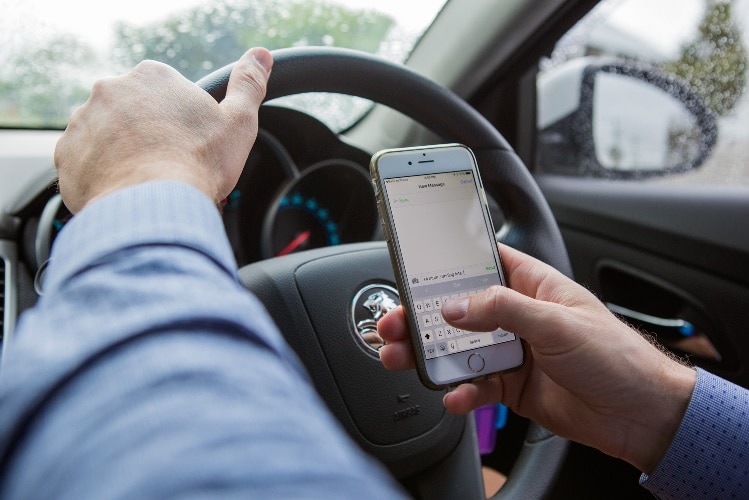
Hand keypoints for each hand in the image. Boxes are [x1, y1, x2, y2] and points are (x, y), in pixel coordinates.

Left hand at [54, 47, 272, 212]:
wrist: (154, 206)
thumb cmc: (198, 164)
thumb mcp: (238, 122)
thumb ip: (248, 84)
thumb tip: (260, 57)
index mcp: (152, 77)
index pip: (166, 95)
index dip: (182, 124)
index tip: (190, 145)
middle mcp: (110, 90)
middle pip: (134, 114)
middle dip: (149, 136)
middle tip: (170, 166)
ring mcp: (83, 121)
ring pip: (107, 137)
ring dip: (124, 155)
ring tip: (147, 182)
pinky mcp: (67, 155)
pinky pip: (85, 163)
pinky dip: (103, 176)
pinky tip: (125, 191)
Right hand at [378, 244, 695, 472]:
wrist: (639, 414)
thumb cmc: (615, 355)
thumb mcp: (557, 322)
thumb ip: (503, 310)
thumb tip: (456, 306)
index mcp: (533, 285)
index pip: (484, 262)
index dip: (450, 262)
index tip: (414, 265)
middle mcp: (518, 315)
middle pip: (460, 310)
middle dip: (424, 316)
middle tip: (394, 322)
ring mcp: (513, 351)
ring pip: (461, 348)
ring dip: (431, 354)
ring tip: (402, 358)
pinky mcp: (512, 385)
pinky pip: (477, 385)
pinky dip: (462, 391)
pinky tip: (454, 395)